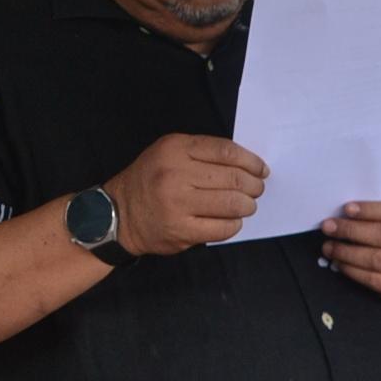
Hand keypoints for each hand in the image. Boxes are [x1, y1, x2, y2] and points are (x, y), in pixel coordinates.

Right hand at [106, 134, 267, 256]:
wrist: (119, 213)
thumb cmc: (151, 179)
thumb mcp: (170, 153)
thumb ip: (203, 154)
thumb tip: (248, 165)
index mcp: (175, 149)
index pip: (226, 152)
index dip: (251, 162)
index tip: (261, 170)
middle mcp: (175, 174)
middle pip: (234, 179)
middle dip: (254, 186)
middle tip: (257, 190)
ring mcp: (178, 204)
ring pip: (232, 204)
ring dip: (247, 206)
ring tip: (246, 206)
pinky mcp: (182, 231)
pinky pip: (223, 228)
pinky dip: (234, 224)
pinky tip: (232, 220)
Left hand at [321, 201, 380, 303]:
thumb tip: (347, 213)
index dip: (370, 210)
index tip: (346, 209)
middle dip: (352, 231)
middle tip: (329, 227)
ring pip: (376, 260)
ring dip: (347, 252)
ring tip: (329, 246)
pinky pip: (373, 279)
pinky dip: (352, 270)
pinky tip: (340, 262)